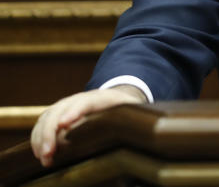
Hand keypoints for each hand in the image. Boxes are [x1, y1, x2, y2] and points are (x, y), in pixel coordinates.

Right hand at [31, 86, 145, 166]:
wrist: (116, 96)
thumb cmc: (124, 107)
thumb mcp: (132, 109)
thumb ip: (134, 116)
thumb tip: (144, 130)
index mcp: (100, 97)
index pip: (85, 102)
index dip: (74, 112)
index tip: (64, 124)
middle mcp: (78, 99)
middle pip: (60, 111)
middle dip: (51, 131)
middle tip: (49, 152)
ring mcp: (65, 106)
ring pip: (47, 117)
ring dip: (41, 138)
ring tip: (43, 157)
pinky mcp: (57, 114)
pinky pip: (42, 123)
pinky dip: (37, 138)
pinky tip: (40, 153)